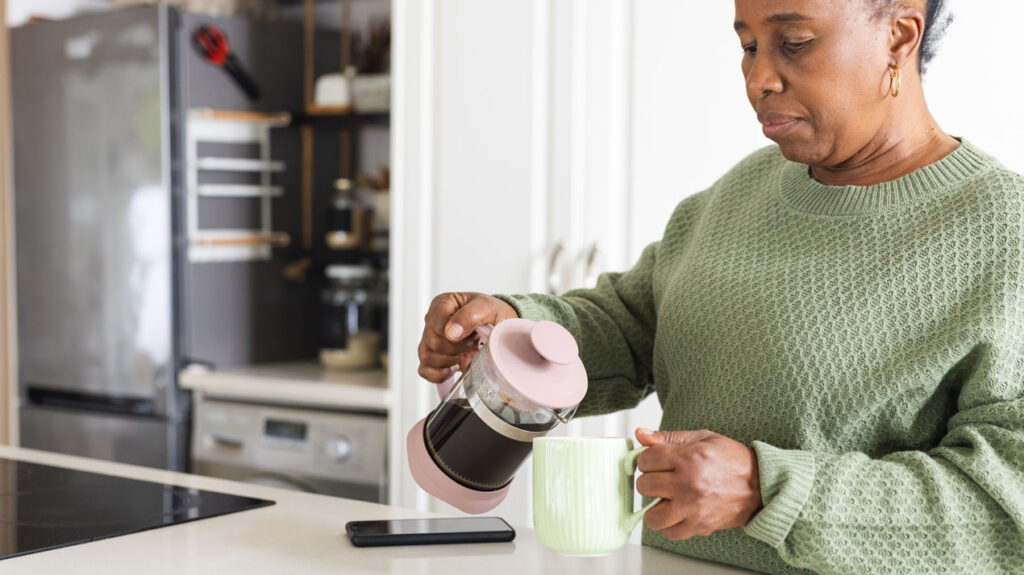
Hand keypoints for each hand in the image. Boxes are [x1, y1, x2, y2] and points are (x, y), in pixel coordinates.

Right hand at [417, 292, 518, 381]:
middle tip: (472, 343)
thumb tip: (451, 332)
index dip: (454, 333)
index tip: (471, 334)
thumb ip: (469, 315)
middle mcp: (433, 322)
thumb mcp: (487, 308)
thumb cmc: (491, 315)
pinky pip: (425, 371)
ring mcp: (429, 341)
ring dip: (449, 361)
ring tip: (464, 354)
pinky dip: (440, 374)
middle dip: (457, 348)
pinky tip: (454, 368)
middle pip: (433, 342)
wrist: (499, 329)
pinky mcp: (432, 358)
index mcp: (443, 304)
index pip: (437, 323)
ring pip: (427, 357)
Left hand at [635, 428, 762, 539]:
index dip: (647, 459)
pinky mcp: (700, 526)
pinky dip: (668, 525)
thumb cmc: (732, 460)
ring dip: (654, 507)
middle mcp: (689, 484)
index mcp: (689, 458)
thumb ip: (668, 437)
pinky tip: (675, 512)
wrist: (761, 485)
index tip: (655, 461)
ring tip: (664, 498)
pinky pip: (670, 532)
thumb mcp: (702, 438)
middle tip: (661, 479)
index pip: (647, 459)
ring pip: (652, 515)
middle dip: (650, 480)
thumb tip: (641, 434)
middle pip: (645, 485)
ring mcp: (693, 508)